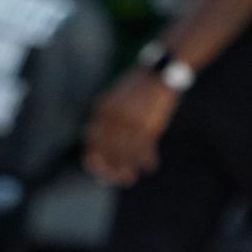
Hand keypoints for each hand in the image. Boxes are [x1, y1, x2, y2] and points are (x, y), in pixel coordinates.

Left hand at [83, 68, 179, 185]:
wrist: (160, 71)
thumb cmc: (137, 87)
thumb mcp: (115, 98)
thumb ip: (107, 118)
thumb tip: (105, 147)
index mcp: (101, 108)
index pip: (91, 141)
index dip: (93, 160)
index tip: (100, 171)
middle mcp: (112, 117)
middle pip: (107, 151)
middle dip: (111, 169)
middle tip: (118, 179)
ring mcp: (129, 122)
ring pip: (124, 155)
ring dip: (127, 169)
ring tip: (130, 178)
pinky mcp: (147, 126)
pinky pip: (144, 151)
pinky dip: (147, 160)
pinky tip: (151, 166)